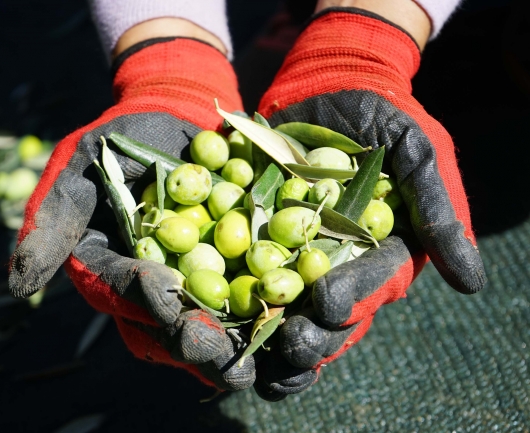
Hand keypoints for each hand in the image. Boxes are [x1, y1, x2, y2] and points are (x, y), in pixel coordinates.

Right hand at [8, 37, 254, 390]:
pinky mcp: (236, 263)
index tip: (167, 302)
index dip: (145, 300)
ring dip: (237, 341)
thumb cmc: (119, 137)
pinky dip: (270, 305)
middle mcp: (155, 284)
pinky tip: (293, 316)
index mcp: (114, 270)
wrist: (175, 113)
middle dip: (195, 340)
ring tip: (260, 358)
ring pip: (215, 320)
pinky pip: (252, 289)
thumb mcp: (78, 169)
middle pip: (172, 324)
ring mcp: (197, 277)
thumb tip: (16, 286)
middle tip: (220, 356)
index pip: (127, 293)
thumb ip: (51, 221)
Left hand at [252, 7, 485, 398]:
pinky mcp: (256, 234)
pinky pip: (241, 269)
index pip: (368, 285)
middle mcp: (335, 262)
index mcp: (376, 252)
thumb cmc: (381, 115)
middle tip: (288, 346)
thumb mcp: (417, 152)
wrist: (328, 83)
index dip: (351, 299)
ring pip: (282, 306)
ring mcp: (292, 251)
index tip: (330, 307)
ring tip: (251, 361)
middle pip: (323, 312)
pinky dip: (226, 292)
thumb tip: (472, 282)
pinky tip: (210, 315)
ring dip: (266, 336)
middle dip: (308, 334)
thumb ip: (438, 210)